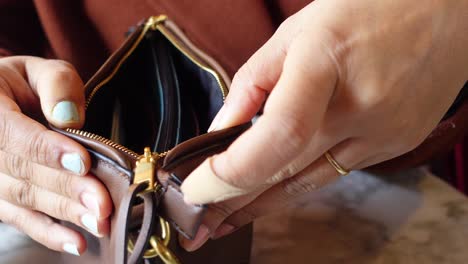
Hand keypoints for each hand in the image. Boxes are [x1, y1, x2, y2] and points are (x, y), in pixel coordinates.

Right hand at [0, 56, 111, 255]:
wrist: (0, 102)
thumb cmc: (23, 85)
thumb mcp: (38, 70)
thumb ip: (56, 85)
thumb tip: (70, 116)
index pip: (15, 135)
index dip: (48, 150)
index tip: (83, 162)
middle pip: (23, 174)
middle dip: (67, 190)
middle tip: (103, 204)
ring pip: (24, 200)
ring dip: (65, 215)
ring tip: (100, 224)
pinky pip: (20, 219)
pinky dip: (49, 234)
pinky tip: (78, 244)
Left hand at [179, 0, 467, 249]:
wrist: (446, 12)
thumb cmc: (367, 8)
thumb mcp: (295, 32)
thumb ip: (252, 84)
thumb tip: (221, 133)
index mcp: (327, 61)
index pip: (278, 134)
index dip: (232, 171)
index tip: (196, 189)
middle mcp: (361, 106)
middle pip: (286, 171)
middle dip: (233, 203)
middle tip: (198, 225)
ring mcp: (384, 132)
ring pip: (309, 184)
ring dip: (262, 205)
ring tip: (226, 221)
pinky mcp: (395, 145)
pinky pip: (334, 173)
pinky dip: (297, 185)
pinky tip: (273, 195)